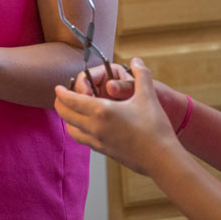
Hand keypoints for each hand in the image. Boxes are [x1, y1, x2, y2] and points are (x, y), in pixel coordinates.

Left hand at [54, 58, 178, 176]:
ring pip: (72, 130)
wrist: (162, 159)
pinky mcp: (104, 152)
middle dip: (60, 104)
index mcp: (101, 111)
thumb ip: (141, 74)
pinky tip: (88, 125)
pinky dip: (79, 130)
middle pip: (65, 115)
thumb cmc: (154, 127)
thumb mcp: (148, 96)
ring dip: (69, 119)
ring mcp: (97, 142)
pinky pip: (83, 140)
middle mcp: (94, 127)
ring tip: (74, 110)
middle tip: (62, 96)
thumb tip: (136, 60)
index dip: (62, 92)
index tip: (58, 87)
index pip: (71, 100)